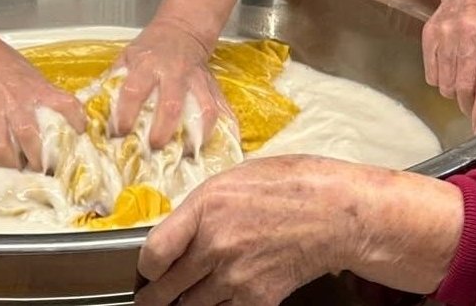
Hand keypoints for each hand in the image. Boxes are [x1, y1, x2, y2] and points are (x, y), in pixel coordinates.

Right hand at [0, 31, 84, 169]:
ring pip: (2, 152)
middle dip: (37, 163)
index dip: (77, 124)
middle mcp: (15, 105)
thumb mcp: (30, 74)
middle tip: (38, 171)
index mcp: (36, 91)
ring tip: (11, 172)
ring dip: (7, 166)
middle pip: (32, 142)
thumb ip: (43, 96)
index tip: (78, 139)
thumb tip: (56, 118)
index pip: (67, 106)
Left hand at [112, 19, 228, 148]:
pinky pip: (221, 108)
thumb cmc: (150, 48)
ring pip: (202, 108)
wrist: (182, 31)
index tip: (121, 132)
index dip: (126, 114)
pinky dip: (223, 127)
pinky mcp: (212, 86)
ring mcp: (196, 80)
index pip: (134, 91)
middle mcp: (173, 73)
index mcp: (147, 65)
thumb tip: (95, 109)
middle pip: (170, 104)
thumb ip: (114, 80)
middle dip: (163, 130)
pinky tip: (220, 144)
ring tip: (187, 154)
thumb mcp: (127, 56)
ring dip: (197, 134)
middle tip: (154, 148)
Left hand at [136, 156, 462, 305]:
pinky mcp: (257, 300)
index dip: (145, 268)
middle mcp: (215, 246)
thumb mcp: (230, 182)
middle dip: (154, 298)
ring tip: (177, 303)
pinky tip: (216, 301)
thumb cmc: (285, 186)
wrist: (330, 213)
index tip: (146, 270)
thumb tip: (176, 234)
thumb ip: (199, 210)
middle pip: (167, 289)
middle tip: (149, 300)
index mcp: (204, 209)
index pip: (154, 253)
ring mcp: (235, 277)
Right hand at [425, 0, 475, 132]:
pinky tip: (451, 70)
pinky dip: (441, 79)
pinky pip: (431, 73)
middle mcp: (470, 35)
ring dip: (456, 92)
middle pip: (464, 87)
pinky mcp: (430, 34)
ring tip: (464, 84)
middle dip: (469, 105)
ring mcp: (446, 34)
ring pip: (446, 84)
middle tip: (474, 106)